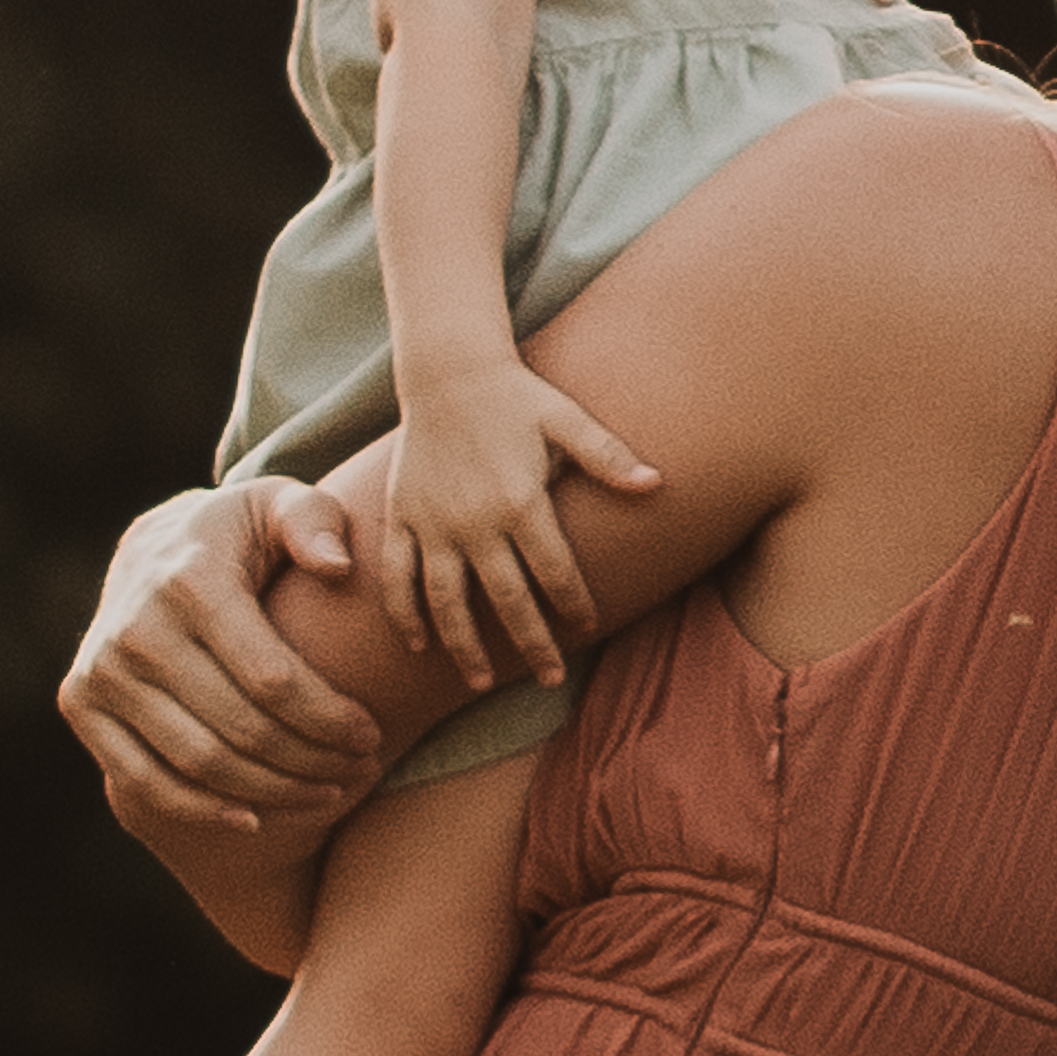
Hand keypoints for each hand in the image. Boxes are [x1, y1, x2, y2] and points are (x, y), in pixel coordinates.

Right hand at [61, 479, 389, 837]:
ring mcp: (100, 670)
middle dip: (311, 760)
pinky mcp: (80, 703)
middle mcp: (135, 629)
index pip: (272, 678)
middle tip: (359, 768)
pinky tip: (255, 818)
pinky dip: (202, 810)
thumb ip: (316, 522)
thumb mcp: (279, 506)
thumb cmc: (241, 536)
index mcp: (190, 581)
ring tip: (326, 790)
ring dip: (272, 790)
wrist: (152, 548)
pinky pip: (145, 780)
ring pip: (199, 763)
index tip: (373, 734)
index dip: (329, 718)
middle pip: (240, 729)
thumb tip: (336, 566)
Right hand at [377, 349, 661, 689]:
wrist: (447, 373)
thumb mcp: (567, 419)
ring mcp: (433, 525)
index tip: (586, 631)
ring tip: (479, 682)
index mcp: (522, 501)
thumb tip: (658, 484)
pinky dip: (405, 614)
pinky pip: (398, 578)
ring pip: (446, 602)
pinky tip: (419, 645)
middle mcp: (475, 522)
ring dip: (464, 647)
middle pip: (507, 600)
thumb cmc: (517, 396)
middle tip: (548, 679)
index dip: (574, 607)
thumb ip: (608, 457)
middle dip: (530, 645)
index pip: (556, 573)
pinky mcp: (401, 519)